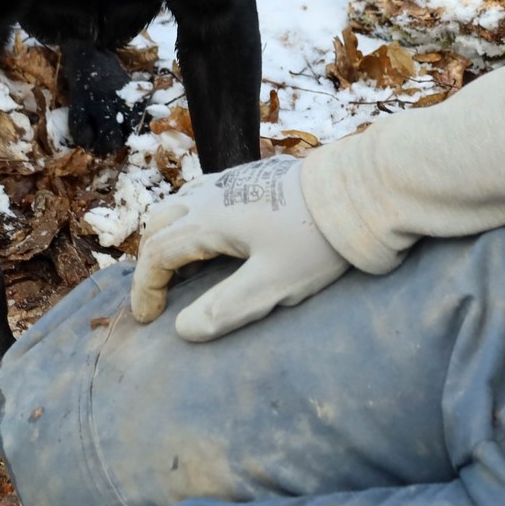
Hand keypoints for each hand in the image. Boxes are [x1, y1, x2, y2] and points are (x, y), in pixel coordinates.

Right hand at [129, 157, 350, 340]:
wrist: (358, 192)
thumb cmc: (315, 241)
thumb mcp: (272, 285)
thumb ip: (225, 309)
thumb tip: (183, 329)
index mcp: (208, 220)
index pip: (158, 254)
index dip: (146, 287)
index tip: (149, 318)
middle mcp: (211, 195)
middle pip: (160, 224)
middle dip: (150, 261)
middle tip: (156, 294)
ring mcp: (232, 180)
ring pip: (180, 205)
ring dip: (169, 237)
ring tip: (179, 267)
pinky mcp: (252, 176)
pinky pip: (202, 195)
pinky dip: (190, 220)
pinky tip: (213, 235)